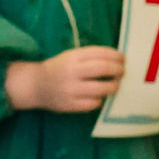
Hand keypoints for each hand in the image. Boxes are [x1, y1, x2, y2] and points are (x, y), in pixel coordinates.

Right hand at [5, 45, 124, 113]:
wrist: (35, 86)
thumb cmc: (58, 69)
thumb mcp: (70, 57)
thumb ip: (89, 57)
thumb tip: (117, 60)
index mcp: (72, 57)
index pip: (100, 53)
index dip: (116, 56)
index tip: (123, 59)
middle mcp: (71, 72)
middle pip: (103, 68)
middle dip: (118, 70)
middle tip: (122, 72)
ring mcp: (71, 89)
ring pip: (101, 88)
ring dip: (113, 87)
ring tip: (115, 86)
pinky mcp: (70, 105)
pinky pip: (93, 103)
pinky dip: (99, 100)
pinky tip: (99, 97)